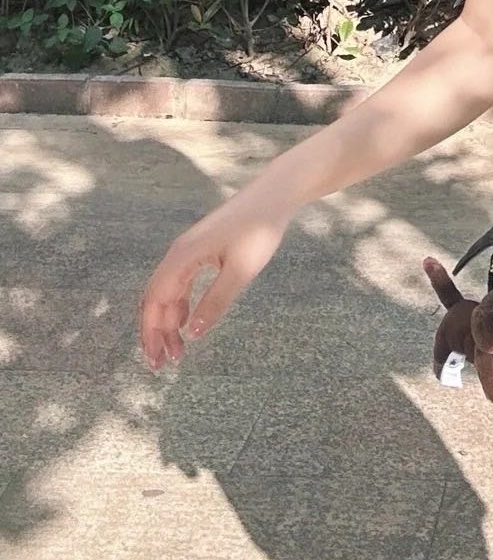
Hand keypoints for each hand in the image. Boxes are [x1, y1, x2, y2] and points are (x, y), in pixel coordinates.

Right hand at [139, 195, 291, 370]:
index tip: (156, 359)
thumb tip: (193, 333)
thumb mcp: (241, 271)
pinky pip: (181, 283)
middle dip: (156, 332)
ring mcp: (188, 251)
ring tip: (177, 350)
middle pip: (156, 299)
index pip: (155, 300)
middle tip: (162, 364)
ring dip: (169, 322)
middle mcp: (178, 253)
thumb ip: (216, 301)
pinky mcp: (201, 251)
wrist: (274, 196)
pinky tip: (187, 323)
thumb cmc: (259, 230)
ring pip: (168, 292)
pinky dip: (180, 306)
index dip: (152, 331)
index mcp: (182, 256)